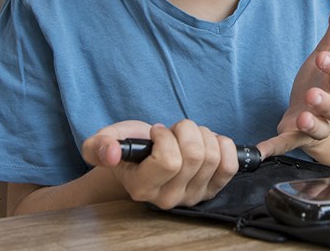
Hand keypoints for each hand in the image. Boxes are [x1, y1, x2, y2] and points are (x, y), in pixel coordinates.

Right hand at [81, 119, 238, 208]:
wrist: (146, 159)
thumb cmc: (130, 149)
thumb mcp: (105, 141)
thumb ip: (98, 146)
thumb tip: (110, 152)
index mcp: (142, 188)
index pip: (170, 161)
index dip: (166, 137)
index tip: (156, 134)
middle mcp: (170, 198)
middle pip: (196, 155)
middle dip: (185, 130)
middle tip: (173, 133)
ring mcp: (194, 196)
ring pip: (213, 155)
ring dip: (202, 134)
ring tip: (187, 137)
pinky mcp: (213, 189)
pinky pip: (230, 164)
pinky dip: (222, 143)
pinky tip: (207, 142)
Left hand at [257, 0, 329, 158]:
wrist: (314, 116)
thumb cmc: (321, 81)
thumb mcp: (328, 53)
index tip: (322, 57)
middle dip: (325, 103)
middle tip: (313, 94)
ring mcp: (313, 126)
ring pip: (317, 130)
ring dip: (310, 125)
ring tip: (301, 119)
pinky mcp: (293, 138)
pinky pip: (285, 145)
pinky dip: (273, 148)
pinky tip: (260, 151)